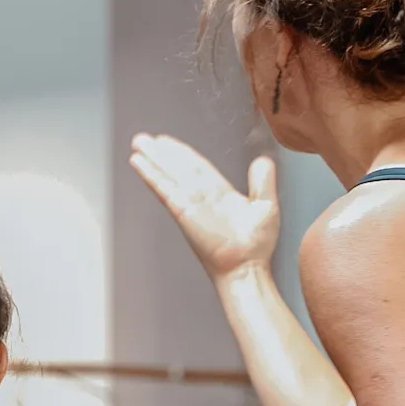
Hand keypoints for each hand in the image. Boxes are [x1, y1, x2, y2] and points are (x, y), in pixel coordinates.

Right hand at [130, 134, 279, 280]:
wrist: (246, 266)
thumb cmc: (256, 246)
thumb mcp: (266, 206)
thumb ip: (262, 182)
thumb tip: (262, 160)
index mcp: (220, 195)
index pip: (198, 168)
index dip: (182, 154)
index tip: (167, 143)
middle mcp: (202, 196)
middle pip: (178, 168)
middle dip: (162, 153)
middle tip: (144, 139)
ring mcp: (190, 202)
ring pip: (169, 173)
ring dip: (153, 158)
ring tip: (138, 143)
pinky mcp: (182, 209)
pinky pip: (163, 187)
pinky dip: (151, 174)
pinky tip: (138, 162)